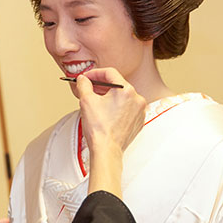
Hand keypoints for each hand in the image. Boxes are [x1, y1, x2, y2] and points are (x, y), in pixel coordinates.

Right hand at [76, 68, 146, 197]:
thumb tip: (83, 79)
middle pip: (117, 84)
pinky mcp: (139, 121)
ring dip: (110, 96)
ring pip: (123, 96)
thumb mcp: (86, 101)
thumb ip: (84, 84)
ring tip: (96, 101)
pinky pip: (128, 108)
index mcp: (126, 90)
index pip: (110, 73)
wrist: (107, 150)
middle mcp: (137, 98)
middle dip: (101, 85)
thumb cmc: (99, 129)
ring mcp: (140, 111)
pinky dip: (117, 107)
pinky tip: (106, 112)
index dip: (95, 73)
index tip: (87, 78)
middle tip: (89, 88)